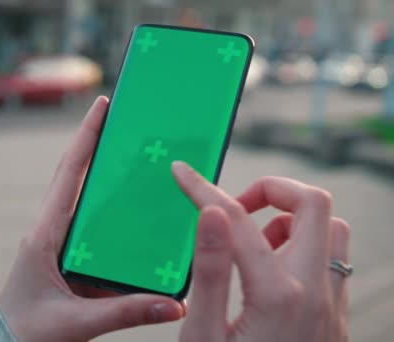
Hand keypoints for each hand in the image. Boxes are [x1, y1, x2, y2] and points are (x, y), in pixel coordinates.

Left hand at [0, 97, 184, 341]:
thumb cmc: (30, 331)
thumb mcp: (77, 323)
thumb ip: (124, 313)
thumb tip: (172, 305)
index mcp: (45, 235)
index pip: (67, 176)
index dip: (85, 138)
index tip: (102, 106)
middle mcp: (49, 229)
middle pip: (74, 175)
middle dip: (96, 144)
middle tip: (123, 120)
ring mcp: (55, 239)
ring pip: (80, 196)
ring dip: (101, 173)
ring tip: (133, 154)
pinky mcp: (63, 252)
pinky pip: (87, 221)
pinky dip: (106, 206)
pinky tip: (129, 206)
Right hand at [172, 162, 349, 341]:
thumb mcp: (203, 335)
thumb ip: (210, 271)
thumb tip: (211, 212)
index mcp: (277, 294)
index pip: (238, 219)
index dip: (203, 189)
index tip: (182, 173)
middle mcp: (316, 293)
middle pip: (313, 204)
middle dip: (270, 190)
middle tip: (234, 209)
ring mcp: (332, 305)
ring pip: (331, 230)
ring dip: (291, 221)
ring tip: (253, 245)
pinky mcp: (335, 318)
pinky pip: (331, 261)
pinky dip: (302, 248)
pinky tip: (270, 273)